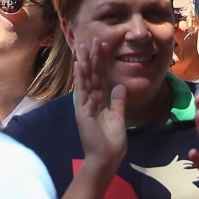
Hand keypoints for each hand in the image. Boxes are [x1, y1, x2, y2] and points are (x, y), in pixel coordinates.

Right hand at [72, 35, 127, 171]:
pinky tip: (78, 64)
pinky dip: (80, 77)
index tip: (104, 47)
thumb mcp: (119, 118)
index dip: (103, 63)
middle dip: (94, 58)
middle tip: (94, 39)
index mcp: (100, 102)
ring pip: (86, 80)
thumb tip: (119, 87)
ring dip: (85, 63)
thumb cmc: (112, 142)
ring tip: (83, 46)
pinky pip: (82, 91)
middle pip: (93, 75)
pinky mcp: (82, 111)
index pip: (102, 78)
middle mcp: (91, 101)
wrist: (106, 159)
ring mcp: (85, 105)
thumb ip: (118, 102)